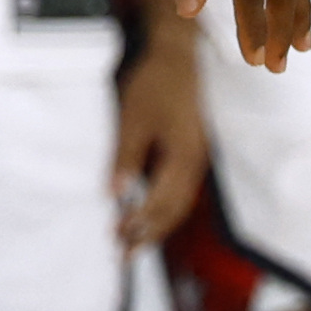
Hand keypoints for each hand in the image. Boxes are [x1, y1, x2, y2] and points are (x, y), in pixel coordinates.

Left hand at [109, 31, 206, 249]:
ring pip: (179, 203)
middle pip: (174, 210)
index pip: (161, 201)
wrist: (178, 56)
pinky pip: (180, 190)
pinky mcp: (191, 152)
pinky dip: (162, 207)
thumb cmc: (155, 83)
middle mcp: (194, 162)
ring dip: (156, 224)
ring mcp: (196, 158)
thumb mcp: (133, 118)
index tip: (117, 238)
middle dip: (149, 234)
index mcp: (182, 155)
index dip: (140, 222)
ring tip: (133, 242)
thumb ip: (126, 157)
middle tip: (124, 255)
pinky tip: (146, 212)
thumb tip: (115, 193)